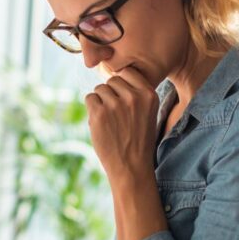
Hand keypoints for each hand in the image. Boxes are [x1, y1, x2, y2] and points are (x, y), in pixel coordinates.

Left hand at [85, 65, 158, 181]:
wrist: (131, 167)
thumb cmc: (138, 140)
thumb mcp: (148, 113)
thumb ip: (136, 93)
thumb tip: (114, 74)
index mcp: (149, 94)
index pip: (128, 72)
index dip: (122, 84)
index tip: (122, 99)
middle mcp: (133, 97)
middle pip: (112, 80)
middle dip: (110, 94)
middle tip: (115, 115)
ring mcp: (115, 104)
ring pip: (99, 89)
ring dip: (100, 102)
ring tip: (110, 121)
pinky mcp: (99, 113)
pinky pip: (89, 98)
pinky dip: (91, 110)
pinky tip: (101, 124)